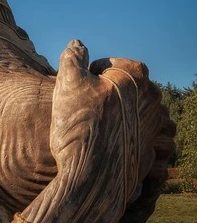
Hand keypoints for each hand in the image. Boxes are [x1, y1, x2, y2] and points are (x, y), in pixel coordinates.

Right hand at [51, 40, 164, 198]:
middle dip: (101, 94)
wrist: (91, 178)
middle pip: (120, 87)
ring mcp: (154, 125)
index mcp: (136, 75)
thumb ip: (73, 57)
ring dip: (111, 114)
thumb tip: (77, 44)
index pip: (108, 64)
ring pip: (128, 111)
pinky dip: (120, 135)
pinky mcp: (151, 149)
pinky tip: (101, 144)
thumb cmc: (79, 126)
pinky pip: (133, 135)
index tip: (76, 91)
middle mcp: (152, 97)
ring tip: (89, 128)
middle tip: (80, 109)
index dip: (87, 76)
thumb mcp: (68, 83)